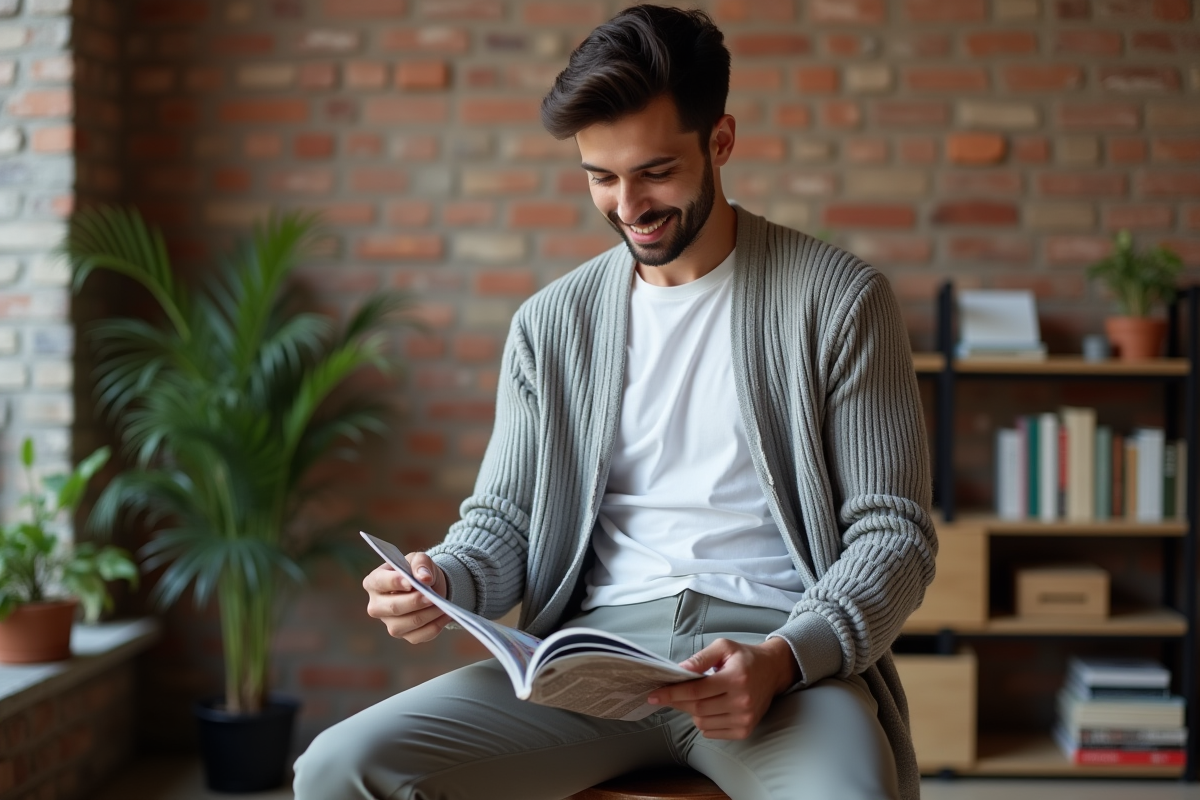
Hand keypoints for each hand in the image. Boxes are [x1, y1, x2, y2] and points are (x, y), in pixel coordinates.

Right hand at [363, 552, 449, 643]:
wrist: (428, 586)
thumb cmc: (417, 571)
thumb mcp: (419, 559)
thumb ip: (421, 563)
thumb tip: (424, 578)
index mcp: (374, 582)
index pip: (379, 582)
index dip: (394, 582)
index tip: (412, 582)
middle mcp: (376, 605)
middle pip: (393, 607)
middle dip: (414, 602)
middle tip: (431, 597)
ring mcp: (389, 622)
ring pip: (405, 624)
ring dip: (427, 615)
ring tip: (442, 605)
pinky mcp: (404, 635)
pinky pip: (418, 636)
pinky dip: (435, 626)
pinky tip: (445, 615)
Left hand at [646, 637, 799, 739]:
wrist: (773, 671)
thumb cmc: (745, 657)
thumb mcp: (723, 647)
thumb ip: (700, 658)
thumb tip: (679, 670)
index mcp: (736, 678)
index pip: (696, 691)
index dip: (672, 693)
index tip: (654, 695)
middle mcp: (742, 701)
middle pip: (697, 708)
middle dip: (676, 702)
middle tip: (665, 695)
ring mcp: (745, 719)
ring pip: (702, 722)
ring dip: (691, 711)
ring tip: (697, 697)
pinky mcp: (745, 730)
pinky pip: (711, 732)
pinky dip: (703, 721)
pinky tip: (709, 707)